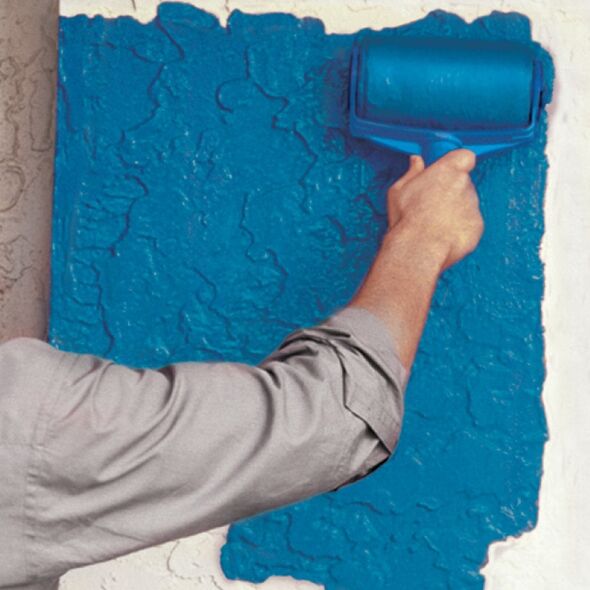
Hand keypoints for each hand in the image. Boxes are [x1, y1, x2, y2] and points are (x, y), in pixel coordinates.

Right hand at [386, 150, 483, 270]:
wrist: (418, 248)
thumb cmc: (407, 218)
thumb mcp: (399, 190)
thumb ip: (412, 173)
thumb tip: (416, 161)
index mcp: (448, 170)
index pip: (465, 157)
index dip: (458, 164)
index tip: (447, 171)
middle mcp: (466, 185)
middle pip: (463, 184)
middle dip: (451, 191)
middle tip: (431, 204)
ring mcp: (473, 207)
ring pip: (467, 205)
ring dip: (455, 211)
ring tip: (434, 224)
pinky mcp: (477, 227)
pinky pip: (469, 225)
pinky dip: (459, 229)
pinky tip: (442, 235)